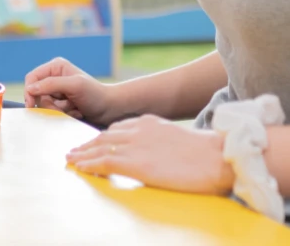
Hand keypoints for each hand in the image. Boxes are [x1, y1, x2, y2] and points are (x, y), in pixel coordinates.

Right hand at [25, 57, 114, 125]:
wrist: (110, 108)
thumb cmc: (95, 94)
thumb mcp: (74, 86)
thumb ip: (51, 84)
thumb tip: (30, 88)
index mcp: (56, 67)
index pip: (32, 78)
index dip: (29, 91)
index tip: (31, 106)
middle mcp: (54, 77)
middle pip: (37, 94)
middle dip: (50, 105)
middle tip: (65, 108)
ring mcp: (57, 91)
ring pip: (44, 105)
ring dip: (58, 111)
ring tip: (74, 109)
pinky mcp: (61, 103)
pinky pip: (52, 112)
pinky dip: (63, 114)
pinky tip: (76, 112)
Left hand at [66, 114, 234, 194]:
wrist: (218, 157)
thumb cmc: (207, 154)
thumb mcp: (178, 141)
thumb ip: (161, 143)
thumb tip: (156, 156)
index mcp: (150, 122)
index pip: (118, 128)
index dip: (102, 137)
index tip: (93, 143)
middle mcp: (139, 129)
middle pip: (104, 135)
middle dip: (87, 144)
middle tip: (74, 151)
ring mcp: (136, 145)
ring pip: (100, 147)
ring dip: (83, 154)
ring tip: (71, 159)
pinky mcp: (136, 163)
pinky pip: (105, 162)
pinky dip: (89, 164)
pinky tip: (80, 168)